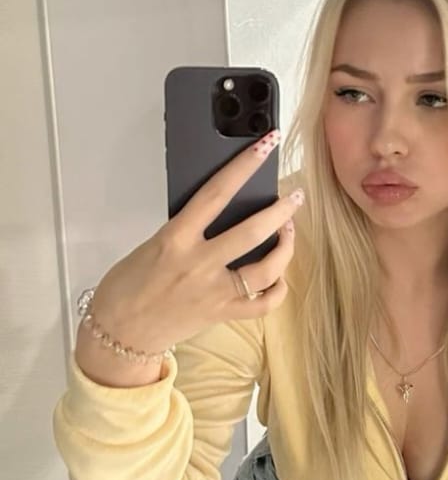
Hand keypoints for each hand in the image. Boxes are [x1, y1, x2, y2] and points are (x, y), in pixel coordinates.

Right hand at [84, 131, 299, 358]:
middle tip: (296, 195)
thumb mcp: (152, 245)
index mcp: (175, 240)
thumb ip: (185, 231)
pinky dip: (277, 289)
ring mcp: (215, 293)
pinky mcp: (222, 315)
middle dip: (281, 210)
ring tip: (289, 230)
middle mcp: (199, 265)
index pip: (216, 193)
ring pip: (266, 269)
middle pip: (252, 231)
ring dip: (286, 246)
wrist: (119, 335)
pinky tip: (279, 276)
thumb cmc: (128, 287)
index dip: (244, 166)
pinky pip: (263, 304)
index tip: (265, 144)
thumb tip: (219, 213)